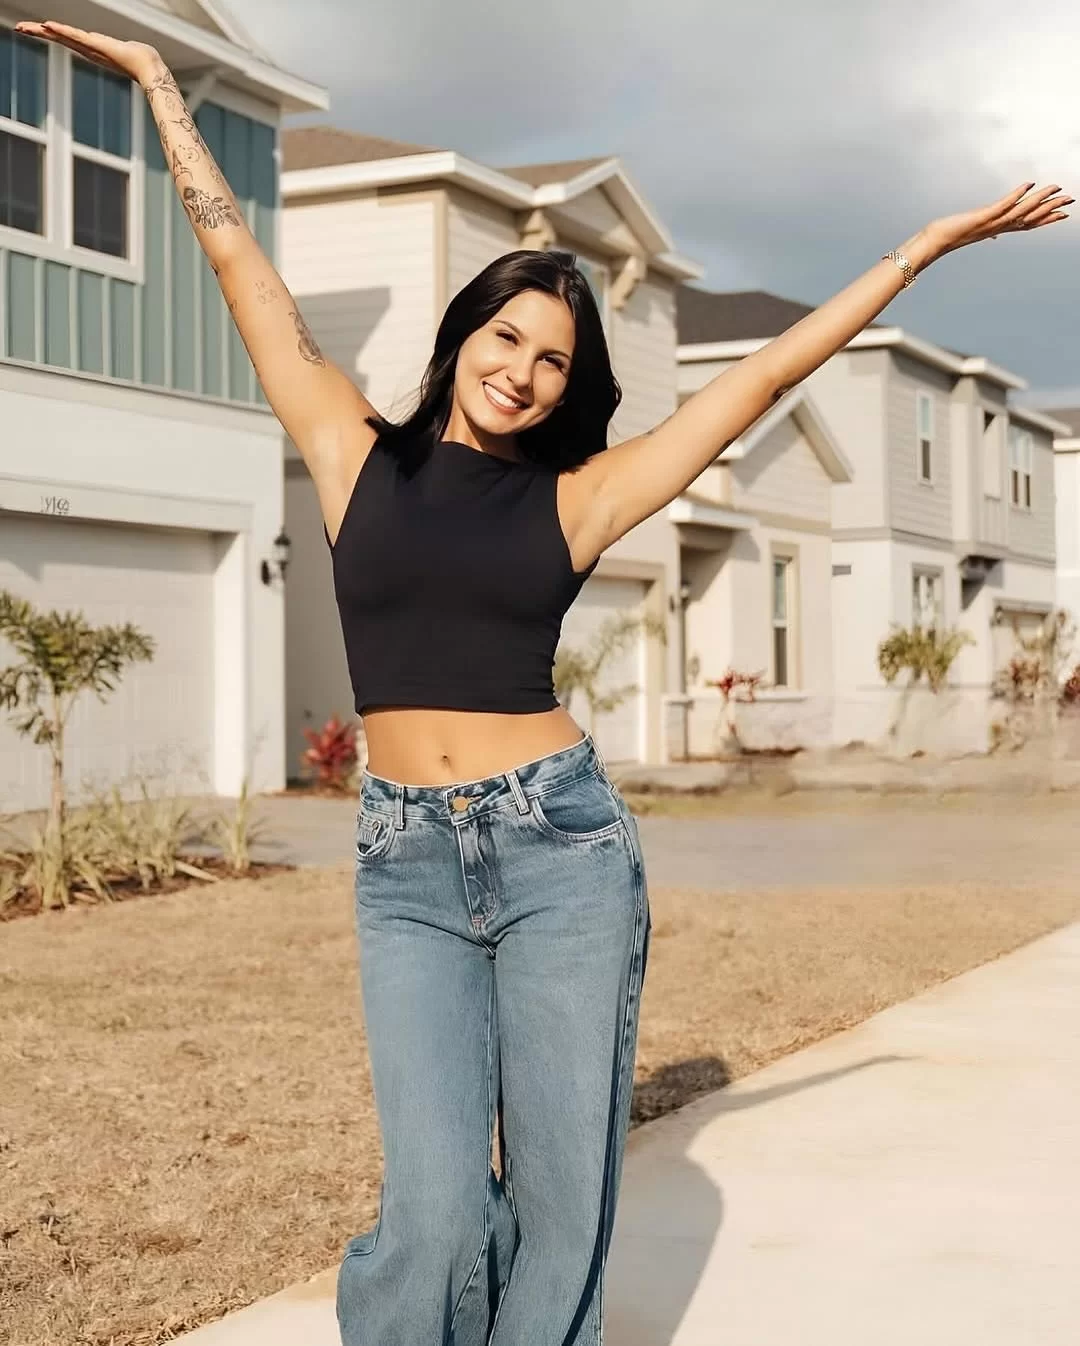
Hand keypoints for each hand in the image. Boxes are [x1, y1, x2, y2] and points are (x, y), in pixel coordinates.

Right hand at [14, 20, 161, 86]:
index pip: (65, 38)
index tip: (33, 28)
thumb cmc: (139, 58)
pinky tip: (49, 26)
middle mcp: (87, 49)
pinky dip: (62, 30)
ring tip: (26, 27)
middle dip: (38, 32)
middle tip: (19, 28)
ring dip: (43, 31)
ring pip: (62, 36)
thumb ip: (116, 47)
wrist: (149, 67)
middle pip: (58, 37)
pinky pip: (75, 36)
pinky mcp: (96, 45)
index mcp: (91, 48)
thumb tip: (120, 49)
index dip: (49, 33)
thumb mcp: (121, 49)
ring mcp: (91, 48)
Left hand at [925, 181, 1071, 257]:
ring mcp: (992, 223)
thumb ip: (988, 230)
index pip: (1027, 225)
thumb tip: (995, 236)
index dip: (1046, 219)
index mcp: (999, 230)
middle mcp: (999, 227)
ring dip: (1040, 200)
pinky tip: (1028, 184)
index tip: (1063, 215)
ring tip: (1056, 188)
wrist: (934, 242)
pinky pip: (1002, 205)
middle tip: (1070, 201)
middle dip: (1051, 209)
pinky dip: (1016, 195)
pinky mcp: (982, 217)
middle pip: (1030, 218)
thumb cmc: (952, 235)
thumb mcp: (974, 231)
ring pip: (1022, 211)